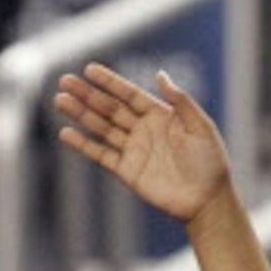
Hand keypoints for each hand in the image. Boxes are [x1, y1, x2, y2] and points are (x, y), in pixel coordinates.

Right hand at [54, 66, 232, 222]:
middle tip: (65, 81)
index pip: (129, 94)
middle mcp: (143, 129)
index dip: (110, 82)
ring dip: (80, 114)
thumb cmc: (210, 161)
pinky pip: (101, 155)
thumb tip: (159, 74)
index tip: (89, 70)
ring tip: (60, 100)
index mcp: (160, 114)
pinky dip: (83, 145)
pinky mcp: (126, 171)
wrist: (207, 200)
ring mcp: (133, 150)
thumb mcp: (200, 125)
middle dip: (87, 94)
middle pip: (110, 108)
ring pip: (101, 127)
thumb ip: (180, 100)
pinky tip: (66, 133)